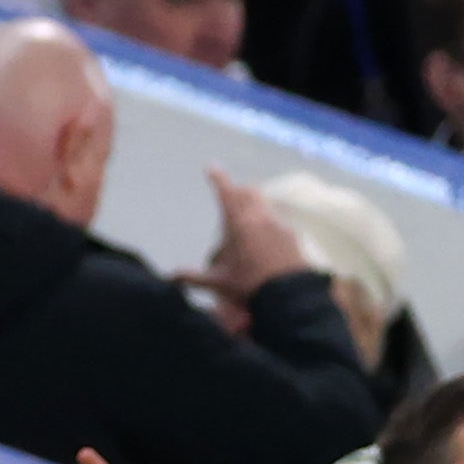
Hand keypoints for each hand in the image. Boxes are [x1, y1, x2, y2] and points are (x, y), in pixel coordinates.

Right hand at [173, 167, 311, 310]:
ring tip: (247, 214)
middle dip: (237, 190)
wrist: (291, 297)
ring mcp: (280, 225)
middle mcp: (261, 219)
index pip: (226, 193)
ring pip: (265, 202)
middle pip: (249, 192)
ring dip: (254, 202)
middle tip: (229, 194)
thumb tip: (169, 278)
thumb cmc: (250, 287)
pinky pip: (279, 217)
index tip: (211, 166)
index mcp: (239, 225)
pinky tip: (266, 234)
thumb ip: (193, 278)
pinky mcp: (293, 235)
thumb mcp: (218, 284)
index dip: (218, 178)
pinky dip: (268, 218)